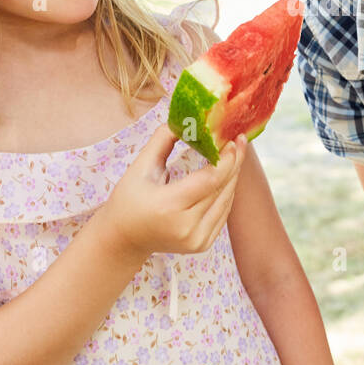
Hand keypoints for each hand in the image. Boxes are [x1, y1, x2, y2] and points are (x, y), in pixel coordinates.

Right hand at [103, 125, 245, 260]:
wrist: (123, 239)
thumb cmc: (128, 200)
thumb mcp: (140, 167)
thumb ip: (162, 140)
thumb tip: (186, 119)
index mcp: (168, 206)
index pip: (209, 180)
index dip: (226, 159)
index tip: (233, 139)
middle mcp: (186, 227)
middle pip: (221, 189)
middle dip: (233, 162)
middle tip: (240, 140)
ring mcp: (196, 240)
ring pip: (226, 201)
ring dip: (233, 176)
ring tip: (235, 153)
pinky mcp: (203, 245)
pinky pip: (223, 213)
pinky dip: (226, 192)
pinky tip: (227, 175)